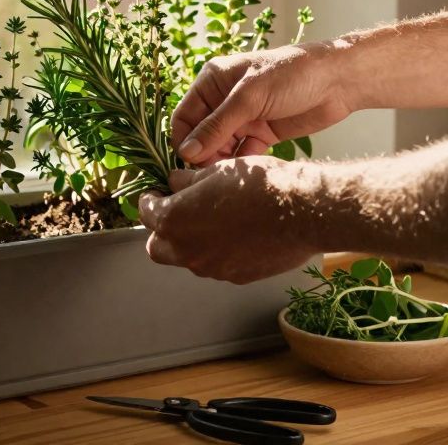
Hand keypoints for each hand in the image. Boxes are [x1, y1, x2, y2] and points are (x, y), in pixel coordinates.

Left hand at [139, 156, 317, 283]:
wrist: (301, 211)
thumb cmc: (258, 184)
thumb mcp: (215, 170)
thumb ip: (186, 182)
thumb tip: (174, 183)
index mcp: (174, 219)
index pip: (146, 213)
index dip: (151, 200)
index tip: (158, 193)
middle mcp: (186, 250)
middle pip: (158, 246)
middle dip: (164, 230)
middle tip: (180, 212)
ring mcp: (211, 268)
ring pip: (187, 258)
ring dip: (191, 243)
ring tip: (214, 221)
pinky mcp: (236, 277)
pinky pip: (216, 265)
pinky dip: (218, 252)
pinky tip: (237, 235)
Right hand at [172, 43, 352, 165]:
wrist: (340, 81)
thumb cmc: (292, 75)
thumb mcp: (249, 98)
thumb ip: (216, 127)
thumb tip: (186, 152)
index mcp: (212, 81)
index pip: (184, 116)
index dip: (184, 140)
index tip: (190, 164)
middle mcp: (224, 100)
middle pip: (201, 135)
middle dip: (204, 154)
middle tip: (213, 175)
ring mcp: (243, 117)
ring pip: (221, 147)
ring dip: (223, 162)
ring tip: (231, 176)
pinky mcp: (262, 133)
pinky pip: (243, 153)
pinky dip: (243, 163)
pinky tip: (248, 173)